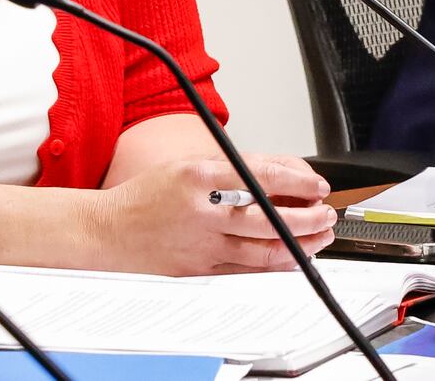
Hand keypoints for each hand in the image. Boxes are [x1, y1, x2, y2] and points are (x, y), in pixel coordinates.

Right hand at [92, 155, 337, 274]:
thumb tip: (279, 174)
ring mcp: (203, 244)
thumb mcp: (188, 164)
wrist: (108, 231)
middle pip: (270, 217)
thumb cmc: (147, 196)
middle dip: (308, 217)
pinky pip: (247, 270)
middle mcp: (203, 210)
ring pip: (263, 249)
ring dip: (300, 243)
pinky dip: (275, 265)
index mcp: (200, 175)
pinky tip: (293, 257)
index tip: (318, 185)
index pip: (262, 176)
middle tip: (327, 213)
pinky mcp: (201, 270)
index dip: (298, 181)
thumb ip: (232, 168)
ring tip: (320, 236)